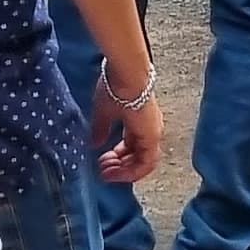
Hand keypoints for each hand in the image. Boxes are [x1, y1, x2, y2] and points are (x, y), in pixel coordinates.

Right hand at [89, 62, 165, 185]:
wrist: (126, 76)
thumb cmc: (115, 88)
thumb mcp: (104, 112)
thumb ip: (101, 129)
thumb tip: (96, 143)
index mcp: (138, 121)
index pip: (130, 145)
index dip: (116, 156)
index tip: (101, 161)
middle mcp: (148, 129)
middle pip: (136, 156)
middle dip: (118, 166)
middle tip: (101, 170)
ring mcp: (152, 133)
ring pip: (142, 163)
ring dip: (123, 171)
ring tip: (105, 173)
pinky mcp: (153, 137)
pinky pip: (146, 163)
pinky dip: (131, 171)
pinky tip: (115, 173)